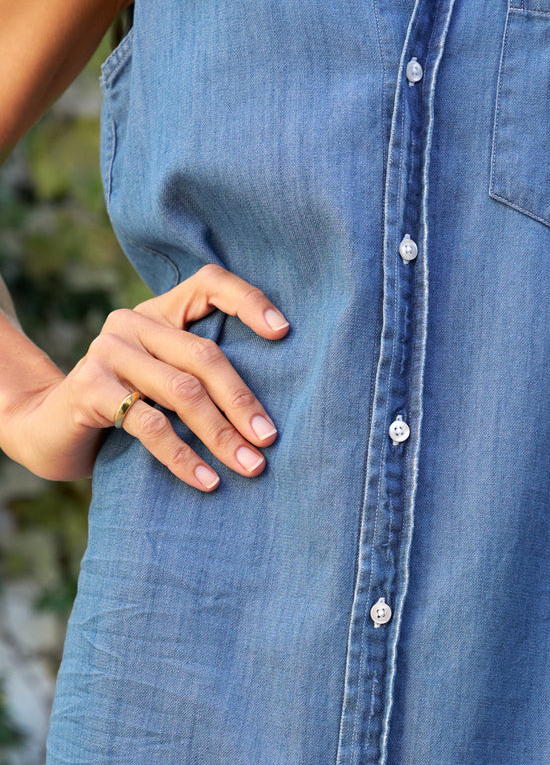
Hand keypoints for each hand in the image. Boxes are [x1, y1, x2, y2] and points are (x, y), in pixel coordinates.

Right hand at [6, 264, 287, 489]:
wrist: (52, 430)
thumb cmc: (127, 408)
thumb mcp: (166, 382)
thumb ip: (202, 375)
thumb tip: (270, 412)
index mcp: (159, 312)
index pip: (207, 284)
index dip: (246, 301)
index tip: (283, 332)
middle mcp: (132, 324)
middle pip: (204, 355)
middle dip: (242, 402)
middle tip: (269, 440)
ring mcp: (108, 353)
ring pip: (182, 391)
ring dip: (221, 434)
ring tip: (250, 465)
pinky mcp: (91, 389)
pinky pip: (150, 425)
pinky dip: (184, 457)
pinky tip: (207, 480)